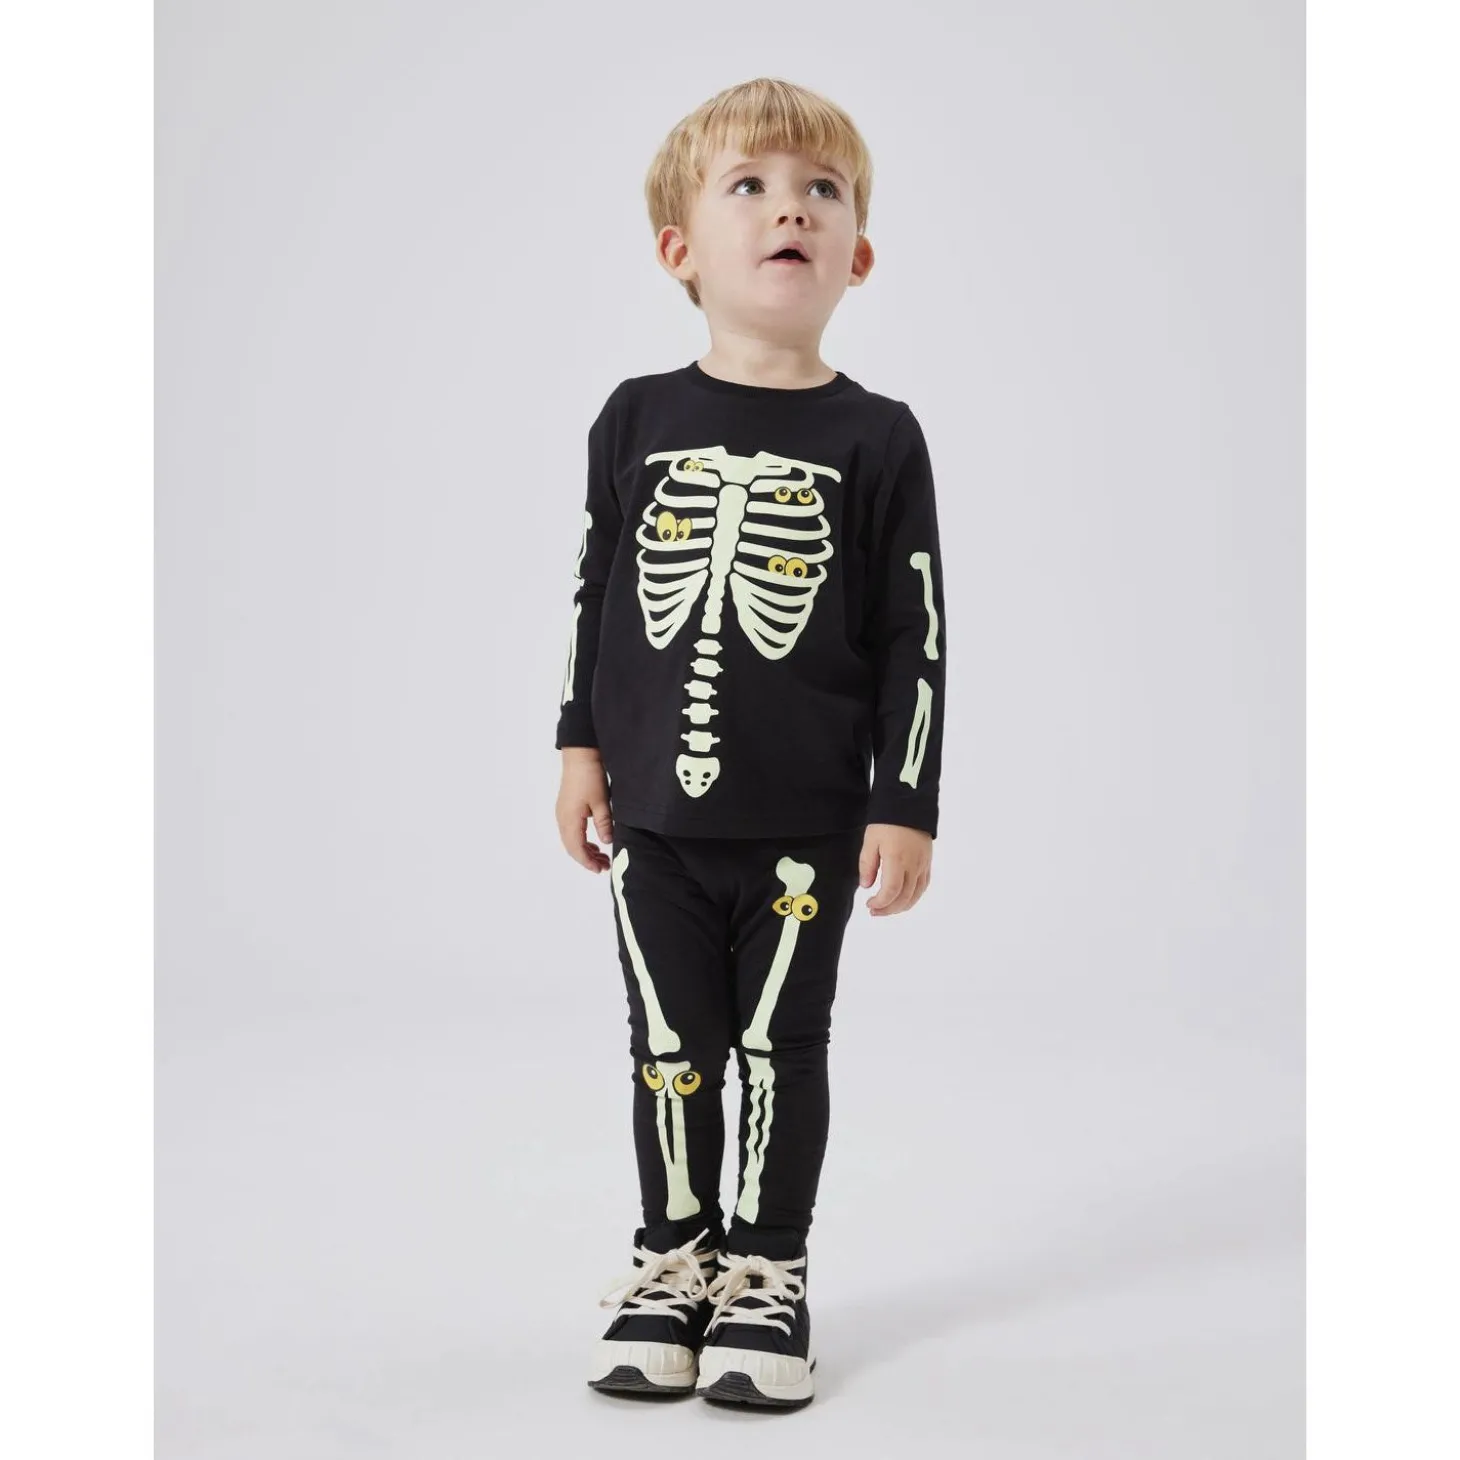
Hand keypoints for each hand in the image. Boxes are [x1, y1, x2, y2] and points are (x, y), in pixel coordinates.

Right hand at [556, 747, 613, 871]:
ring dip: (585, 850)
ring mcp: (562, 813)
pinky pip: (571, 831)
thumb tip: (606, 843)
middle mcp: (562, 819)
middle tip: (604, 866)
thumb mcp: (602, 802)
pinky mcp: (566, 807)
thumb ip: (604, 824)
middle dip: (587, 859)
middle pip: (572, 847)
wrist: (580, 755)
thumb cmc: (590, 777)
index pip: (576, 848)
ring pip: (571, 839)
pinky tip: (594, 841)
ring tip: (601, 856)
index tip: (601, 869)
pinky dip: (582, 840)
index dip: (588, 862)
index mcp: (569, 820)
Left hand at [858, 823, 932, 914]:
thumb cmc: (886, 820)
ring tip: (887, 909)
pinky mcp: (927, 862)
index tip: (869, 904)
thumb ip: (867, 864)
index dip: (880, 903)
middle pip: (904, 897)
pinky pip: (923, 885)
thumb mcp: (870, 840)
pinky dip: (914, 897)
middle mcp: (913, 865)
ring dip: (901, 906)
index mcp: (897, 859)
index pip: (891, 891)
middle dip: (888, 909)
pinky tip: (904, 899)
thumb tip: (866, 886)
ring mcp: (923, 864)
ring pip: (916, 895)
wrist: (909, 804)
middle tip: (874, 911)